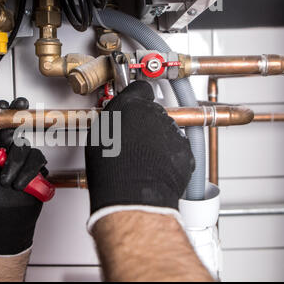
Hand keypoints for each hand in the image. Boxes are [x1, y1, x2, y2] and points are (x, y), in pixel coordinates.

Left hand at [0, 98, 47, 254]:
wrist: (7, 216)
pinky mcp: (35, 165)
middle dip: (16, 117)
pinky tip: (19, 183)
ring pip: (23, 145)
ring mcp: (21, 156)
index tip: (4, 102)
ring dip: (15, 163)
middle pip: (13, 126)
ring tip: (6, 180)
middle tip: (19, 105)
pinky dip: (27, 172)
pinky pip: (35, 159)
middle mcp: (6, 148)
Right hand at [85, 81, 194, 225]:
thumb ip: (111, 121)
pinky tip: (155, 168)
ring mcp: (173, 132)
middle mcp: (155, 114)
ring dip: (158, 141)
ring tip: (143, 160)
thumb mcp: (98, 136)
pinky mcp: (185, 150)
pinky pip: (177, 149)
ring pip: (167, 131)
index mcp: (131, 105)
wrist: (132, 194)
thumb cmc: (110, 168)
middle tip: (133, 140)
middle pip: (154, 112)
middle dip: (146, 123)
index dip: (137, 96)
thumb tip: (113, 122)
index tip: (136, 100)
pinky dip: (169, 157)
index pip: (140, 88)